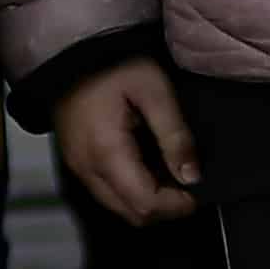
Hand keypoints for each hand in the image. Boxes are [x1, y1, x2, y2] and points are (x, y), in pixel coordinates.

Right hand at [56, 57, 204, 225]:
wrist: (71, 54)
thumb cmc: (114, 67)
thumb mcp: (155, 92)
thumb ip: (175, 136)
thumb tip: (192, 177)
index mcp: (107, 152)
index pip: (145, 204)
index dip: (177, 205)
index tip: (198, 188)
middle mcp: (86, 169)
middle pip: (131, 214)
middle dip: (165, 207)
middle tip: (187, 183)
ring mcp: (77, 168)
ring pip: (118, 207)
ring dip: (148, 200)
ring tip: (169, 173)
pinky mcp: (76, 162)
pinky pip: (107, 192)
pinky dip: (132, 190)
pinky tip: (149, 166)